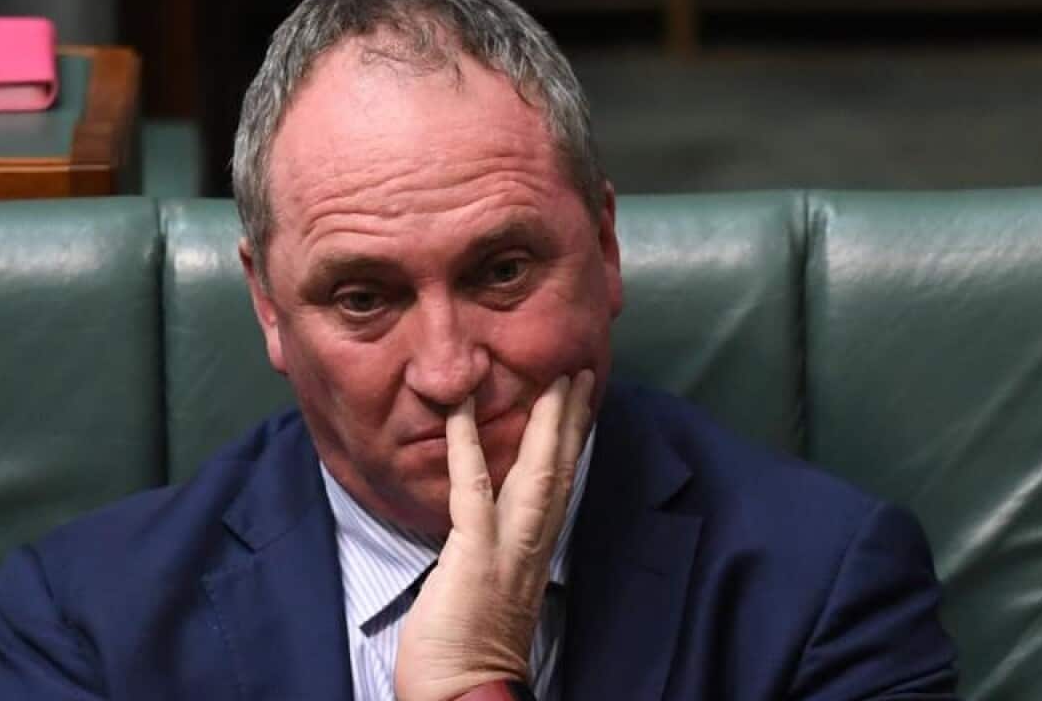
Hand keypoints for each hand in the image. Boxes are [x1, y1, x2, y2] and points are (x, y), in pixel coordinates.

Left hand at [395, 370, 594, 700]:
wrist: (464, 699)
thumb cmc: (466, 657)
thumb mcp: (489, 596)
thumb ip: (494, 557)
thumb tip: (483, 531)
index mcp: (533, 554)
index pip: (559, 487)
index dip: (570, 442)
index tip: (580, 404)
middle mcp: (531, 546)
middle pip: (559, 470)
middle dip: (571, 419)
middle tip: (581, 372)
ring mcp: (507, 549)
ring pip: (534, 472)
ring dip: (546, 422)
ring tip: (555, 380)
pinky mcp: (474, 556)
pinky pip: (472, 490)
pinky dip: (467, 446)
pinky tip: (460, 410)